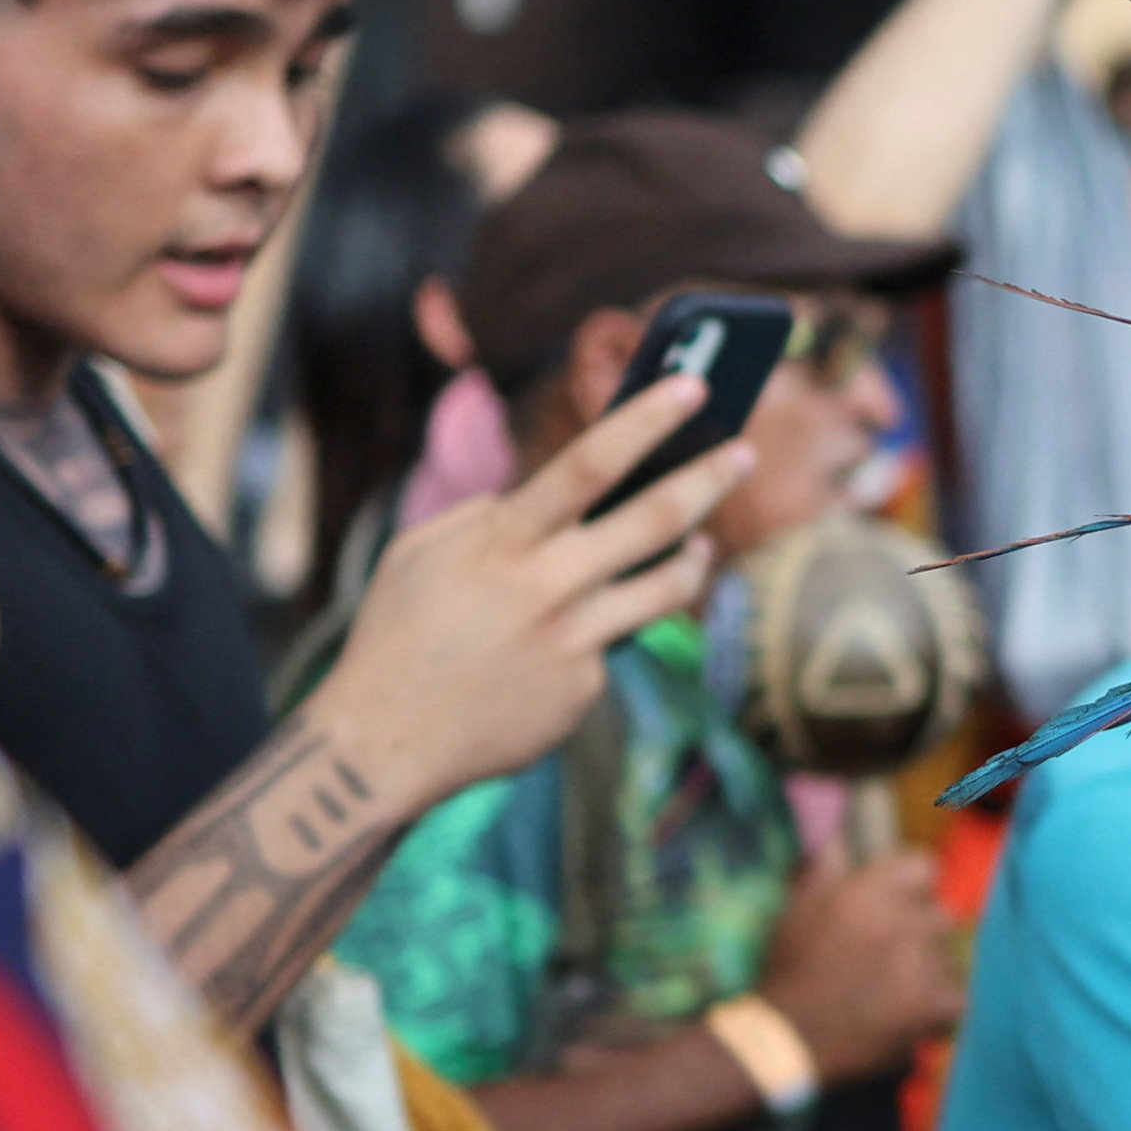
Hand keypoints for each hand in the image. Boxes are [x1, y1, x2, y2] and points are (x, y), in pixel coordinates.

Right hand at [313, 380, 751, 814]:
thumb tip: (554, 497)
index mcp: (498, 541)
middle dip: (709, 478)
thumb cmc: (398, 635)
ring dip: (694, 556)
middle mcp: (545, 586)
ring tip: (702, 542)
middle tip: (745, 452)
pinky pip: (616, 642)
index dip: (646, 420)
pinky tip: (575, 639)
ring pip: (665, 584)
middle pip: (653, 518)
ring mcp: (572, 640)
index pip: (588, 463)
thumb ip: (486, 516)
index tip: (693, 386)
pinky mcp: (586, 688)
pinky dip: (607, 629)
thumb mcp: (420, 555)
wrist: (385, 744)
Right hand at [753, 848, 965, 1084]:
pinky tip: (907, 1014)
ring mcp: (930, 960)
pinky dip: (938, 1006)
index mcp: (876, 889)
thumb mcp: (797, 910)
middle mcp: (910, 918)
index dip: (909, 886)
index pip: (923, 866)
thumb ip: (825, 872)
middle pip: (937, 914)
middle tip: (885, 957)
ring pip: (946, 956)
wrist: (790, 1038)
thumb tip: (841, 844)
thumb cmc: (789, 970)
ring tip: (889, 992)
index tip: (893, 904)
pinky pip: (956, 995)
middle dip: (918, 931)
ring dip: (928, 969)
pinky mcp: (941, 1002)